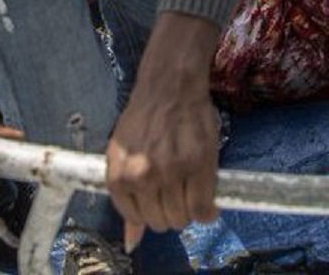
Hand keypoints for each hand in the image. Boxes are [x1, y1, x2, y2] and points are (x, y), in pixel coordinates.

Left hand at [107, 13, 222, 246]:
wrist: (170, 87)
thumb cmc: (144, 120)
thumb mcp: (123, 157)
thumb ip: (128, 200)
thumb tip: (132, 242)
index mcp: (120, 177)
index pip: (137, 219)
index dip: (151, 213)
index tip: (160, 202)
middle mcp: (143, 177)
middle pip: (162, 222)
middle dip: (171, 213)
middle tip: (178, 193)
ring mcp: (172, 171)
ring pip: (183, 218)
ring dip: (189, 211)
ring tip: (191, 192)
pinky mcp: (199, 164)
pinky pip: (204, 207)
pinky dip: (208, 211)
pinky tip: (208, 201)